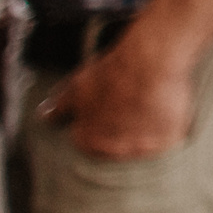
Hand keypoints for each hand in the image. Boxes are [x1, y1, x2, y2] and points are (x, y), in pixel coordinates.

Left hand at [44, 27, 198, 159]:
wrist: (150, 61)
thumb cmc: (112, 72)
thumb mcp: (78, 86)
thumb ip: (60, 106)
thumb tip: (44, 116)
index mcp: (89, 142)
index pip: (88, 141)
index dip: (97, 122)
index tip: (108, 108)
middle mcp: (115, 152)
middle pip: (116, 146)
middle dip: (120, 131)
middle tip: (129, 106)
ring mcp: (143, 148)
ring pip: (143, 144)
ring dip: (144, 130)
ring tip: (149, 105)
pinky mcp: (169, 141)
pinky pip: (167, 140)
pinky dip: (167, 128)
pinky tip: (166, 108)